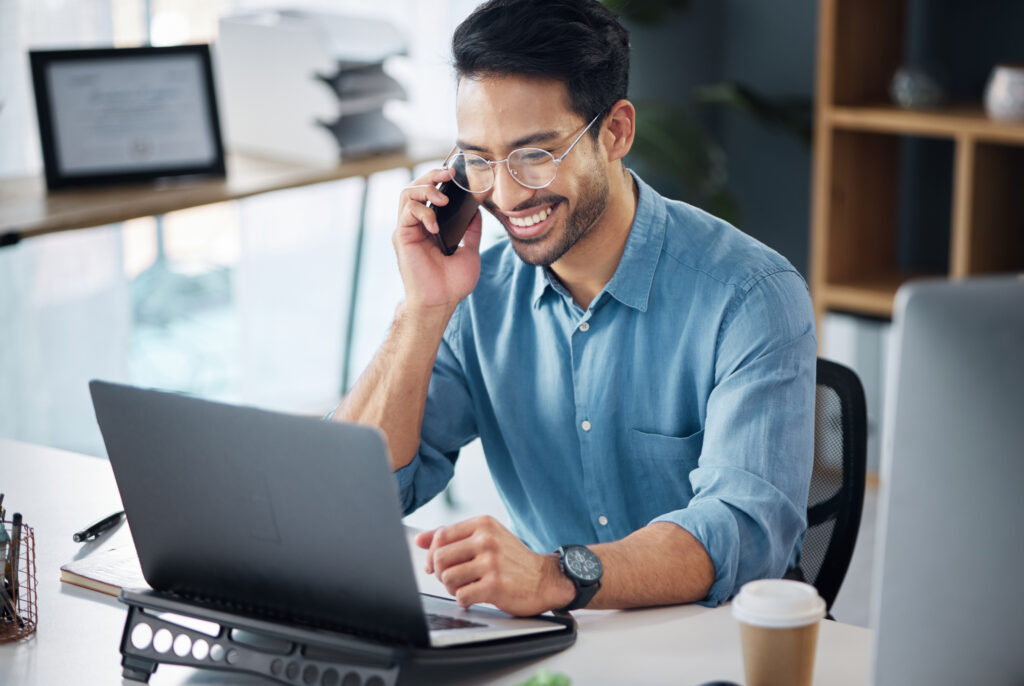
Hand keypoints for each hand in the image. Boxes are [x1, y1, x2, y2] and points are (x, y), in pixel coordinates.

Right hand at [394, 168, 482, 311]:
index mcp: (431, 226)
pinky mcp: (402, 236)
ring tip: (443, 198)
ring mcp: (408, 229)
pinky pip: (407, 212)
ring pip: (407, 193)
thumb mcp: (470, 251)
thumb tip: (477, 209)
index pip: (430, 192)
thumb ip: (471, 229)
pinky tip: (435, 225)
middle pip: (416, 186)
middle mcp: (417, 225)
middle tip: (449, 174)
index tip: (457, 174)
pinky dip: (423, 212)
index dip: (440, 179)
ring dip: (426, 189)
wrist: (440, 302)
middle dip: (432, 175)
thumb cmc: (452, 283)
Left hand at [414, 516, 574, 615]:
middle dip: (441, 574)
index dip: (432, 554)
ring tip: (465, 588)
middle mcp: (486, 540)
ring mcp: (491, 562)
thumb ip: (453, 537)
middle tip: (452, 580)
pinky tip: (474, 597)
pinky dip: (463, 601)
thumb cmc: (513, 559)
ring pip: (448, 578)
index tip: (435, 566)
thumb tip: (420, 539)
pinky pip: (462, 596)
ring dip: (452, 589)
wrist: (545, 579)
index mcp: (483, 524)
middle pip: (440, 558)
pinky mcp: (495, 585)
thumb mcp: (486, 538)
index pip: (440, 536)